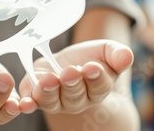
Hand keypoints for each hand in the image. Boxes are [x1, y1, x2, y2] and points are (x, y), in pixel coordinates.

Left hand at [18, 40, 132, 114]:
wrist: (70, 59)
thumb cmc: (93, 57)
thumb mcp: (108, 51)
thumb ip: (118, 54)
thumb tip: (127, 56)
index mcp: (98, 89)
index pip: (99, 87)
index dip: (95, 78)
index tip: (92, 67)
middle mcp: (78, 100)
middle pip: (75, 96)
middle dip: (72, 83)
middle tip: (70, 71)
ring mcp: (56, 100)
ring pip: (53, 100)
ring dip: (50, 92)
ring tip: (49, 80)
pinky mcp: (36, 95)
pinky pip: (32, 102)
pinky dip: (28, 103)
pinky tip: (25, 102)